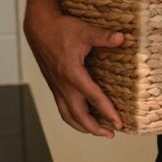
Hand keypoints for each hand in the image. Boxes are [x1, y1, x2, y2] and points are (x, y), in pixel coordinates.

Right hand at [24, 6, 123, 136]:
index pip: (93, 97)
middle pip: (78, 115)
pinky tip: (82, 119)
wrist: (39, 27)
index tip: (119, 123)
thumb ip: (103, 37)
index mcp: (72, 73)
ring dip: (83, 126)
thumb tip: (121, 38)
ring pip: (68, 115)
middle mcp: (63, 84)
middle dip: (95, 128)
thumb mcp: (85, 31)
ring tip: (98, 132)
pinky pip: (62, 108)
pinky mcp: (54, 85)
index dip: (107, 112)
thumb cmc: (61, 28)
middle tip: (112, 133)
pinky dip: (73, 118)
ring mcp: (57, 87)